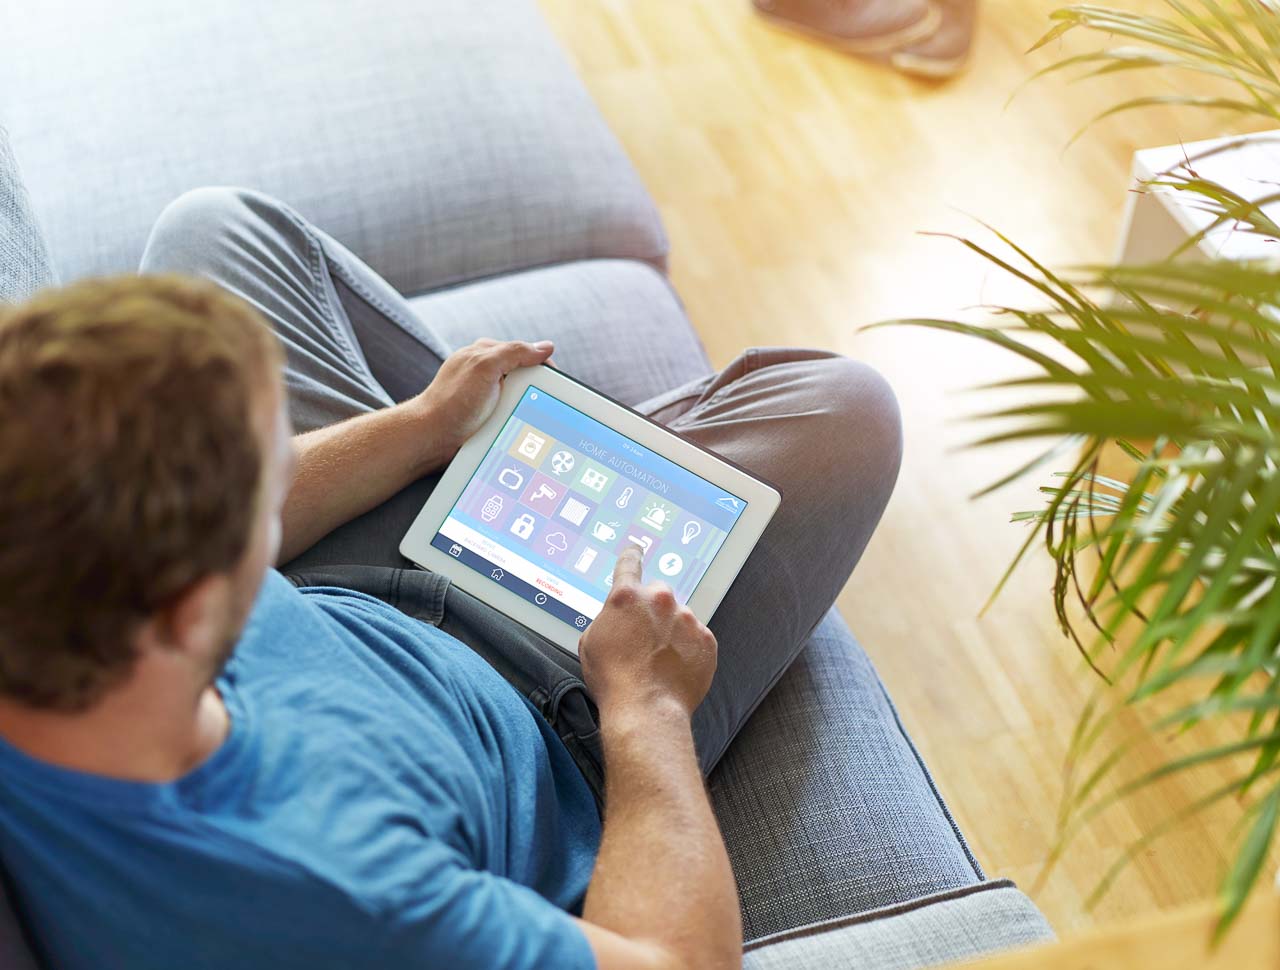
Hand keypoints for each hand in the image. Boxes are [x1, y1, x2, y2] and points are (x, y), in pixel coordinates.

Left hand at [416, 338, 554, 455]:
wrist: (432, 438)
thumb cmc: (452, 402)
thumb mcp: (485, 368)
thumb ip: (515, 352)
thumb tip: (545, 347)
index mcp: (486, 354)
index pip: (525, 353)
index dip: (542, 366)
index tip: (553, 382)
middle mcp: (487, 373)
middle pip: (526, 377)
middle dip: (534, 389)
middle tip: (534, 403)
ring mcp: (487, 395)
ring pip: (521, 398)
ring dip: (525, 408)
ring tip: (521, 418)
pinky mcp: (486, 416)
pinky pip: (511, 414)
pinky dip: (517, 420)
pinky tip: (516, 427)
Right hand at [579, 546, 717, 720]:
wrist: (646, 709)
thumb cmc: (614, 680)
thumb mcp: (591, 643)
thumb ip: (607, 620)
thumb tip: (616, 619)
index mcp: (626, 597)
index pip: (629, 564)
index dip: (631, 555)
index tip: (636, 548)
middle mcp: (659, 600)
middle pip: (658, 594)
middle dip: (652, 611)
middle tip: (644, 639)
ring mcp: (687, 619)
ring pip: (679, 618)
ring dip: (672, 632)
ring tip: (659, 662)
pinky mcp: (706, 639)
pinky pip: (696, 638)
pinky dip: (688, 649)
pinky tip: (675, 668)